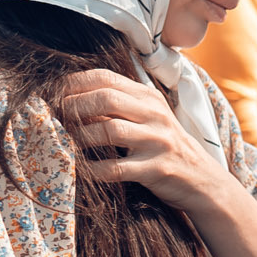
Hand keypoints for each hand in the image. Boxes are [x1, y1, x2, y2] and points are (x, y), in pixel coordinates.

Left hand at [58, 70, 225, 213]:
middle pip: (106, 99)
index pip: (106, 78)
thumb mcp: (149, 117)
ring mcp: (157, 141)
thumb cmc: (164, 145)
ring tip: (67, 142)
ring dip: (80, 137)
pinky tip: (81, 169)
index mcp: (149, 97)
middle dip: (74, 108)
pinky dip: (93, 169)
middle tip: (55, 119)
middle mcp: (155, 115)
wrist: (202, 179)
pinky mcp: (156, 169)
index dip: (75, 84)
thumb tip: (71, 97)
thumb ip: (120, 104)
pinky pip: (116, 168)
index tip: (54, 95)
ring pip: (109, 131)